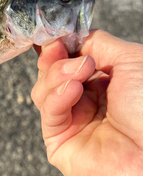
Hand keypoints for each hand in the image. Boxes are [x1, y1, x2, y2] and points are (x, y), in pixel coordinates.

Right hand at [31, 30, 142, 175]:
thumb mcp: (132, 60)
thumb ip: (99, 43)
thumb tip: (73, 37)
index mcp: (105, 81)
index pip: (70, 57)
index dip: (61, 44)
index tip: (58, 34)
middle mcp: (87, 100)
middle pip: (51, 71)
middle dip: (54, 56)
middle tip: (62, 49)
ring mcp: (72, 120)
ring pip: (43, 88)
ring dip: (57, 73)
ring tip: (81, 72)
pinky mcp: (58, 140)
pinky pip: (48, 111)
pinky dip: (56, 95)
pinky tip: (73, 89)